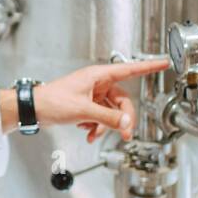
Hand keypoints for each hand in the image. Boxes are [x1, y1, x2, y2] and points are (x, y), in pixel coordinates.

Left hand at [0, 59, 169, 140]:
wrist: (33, 109)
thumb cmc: (52, 101)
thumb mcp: (84, 110)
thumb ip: (108, 117)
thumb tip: (127, 122)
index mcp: (98, 76)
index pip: (130, 69)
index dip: (149, 66)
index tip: (164, 62)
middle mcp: (97, 83)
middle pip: (122, 100)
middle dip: (122, 118)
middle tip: (124, 133)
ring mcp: (91, 94)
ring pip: (110, 111)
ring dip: (105, 125)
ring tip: (95, 135)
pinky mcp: (86, 104)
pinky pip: (100, 116)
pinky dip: (96, 126)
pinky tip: (87, 132)